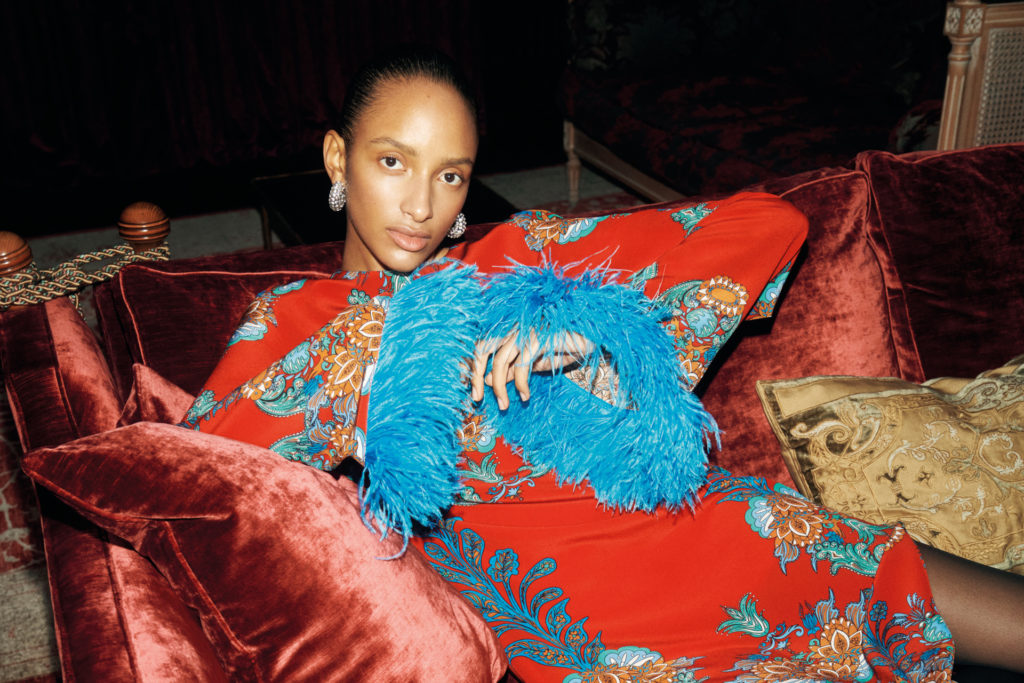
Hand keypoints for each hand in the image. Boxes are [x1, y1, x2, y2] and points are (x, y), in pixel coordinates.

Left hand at [470, 329, 594, 408]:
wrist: (593, 336)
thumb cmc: (566, 346)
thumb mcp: (536, 363)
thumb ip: (512, 369)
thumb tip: (489, 380)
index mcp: (512, 330)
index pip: (482, 345)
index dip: (474, 368)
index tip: (475, 392)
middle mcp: (515, 326)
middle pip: (483, 348)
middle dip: (476, 375)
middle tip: (477, 399)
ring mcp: (526, 330)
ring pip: (500, 360)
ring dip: (499, 387)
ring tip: (504, 405)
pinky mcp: (539, 337)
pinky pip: (521, 365)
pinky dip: (520, 384)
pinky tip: (525, 396)